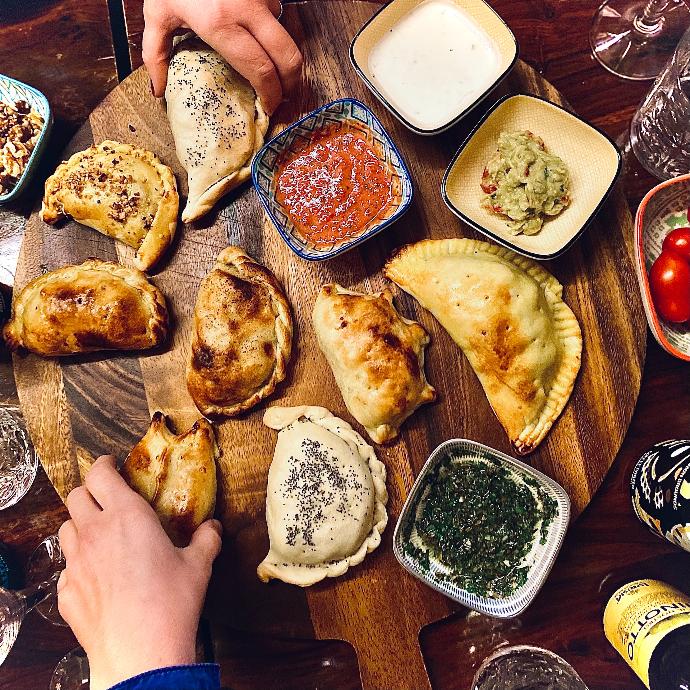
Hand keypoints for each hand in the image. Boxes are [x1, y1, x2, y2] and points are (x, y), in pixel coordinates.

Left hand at [57, 455, 221, 689]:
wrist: (140, 652)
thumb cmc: (171, 603)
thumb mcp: (198, 566)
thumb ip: (206, 539)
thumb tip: (213, 527)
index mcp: (127, 516)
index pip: (100, 474)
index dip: (103, 465)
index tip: (110, 465)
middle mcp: (95, 533)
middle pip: (76, 496)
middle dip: (90, 492)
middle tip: (107, 498)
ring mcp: (76, 563)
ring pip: (66, 528)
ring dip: (80, 524)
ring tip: (101, 534)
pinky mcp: (66, 591)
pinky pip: (66, 567)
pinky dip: (79, 563)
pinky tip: (98, 575)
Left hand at [143, 0, 302, 113]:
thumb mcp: (157, 13)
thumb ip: (156, 54)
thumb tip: (159, 90)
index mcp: (220, 23)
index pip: (260, 70)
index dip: (270, 94)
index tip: (269, 106)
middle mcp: (246, 10)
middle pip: (287, 57)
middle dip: (291, 83)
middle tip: (284, 96)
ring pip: (286, 35)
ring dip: (284, 57)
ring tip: (275, 72)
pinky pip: (278, 13)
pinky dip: (274, 31)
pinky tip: (263, 41)